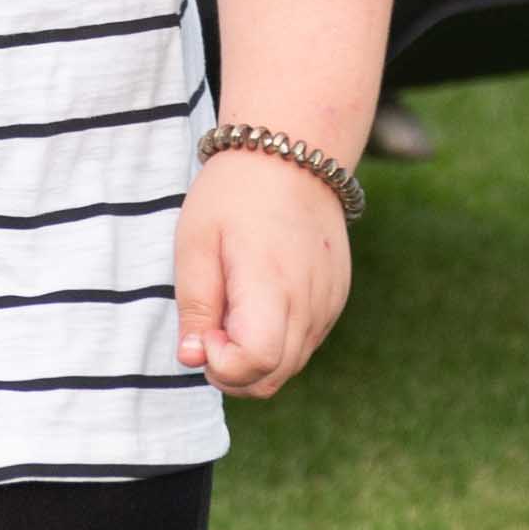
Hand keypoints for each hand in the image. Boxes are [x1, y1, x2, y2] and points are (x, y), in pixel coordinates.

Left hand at [173, 147, 352, 398]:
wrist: (292, 151)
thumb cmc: (234, 194)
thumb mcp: (196, 243)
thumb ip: (195, 307)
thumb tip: (192, 359)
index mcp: (272, 286)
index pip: (256, 364)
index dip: (221, 364)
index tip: (203, 332)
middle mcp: (309, 302)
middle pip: (272, 378)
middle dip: (231, 370)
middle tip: (209, 326)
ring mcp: (328, 303)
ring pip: (290, 366)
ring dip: (255, 358)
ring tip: (233, 307)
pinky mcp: (336, 298)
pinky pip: (306, 342)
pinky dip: (278, 340)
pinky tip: (259, 300)